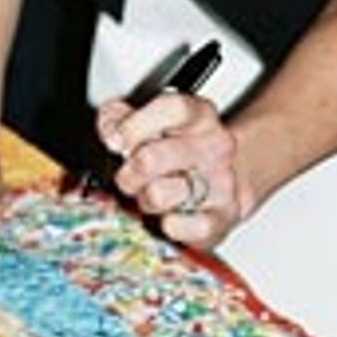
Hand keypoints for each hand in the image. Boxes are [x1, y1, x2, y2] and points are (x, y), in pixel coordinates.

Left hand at [96, 89, 247, 250]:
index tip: (115, 140)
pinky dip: (173, 226)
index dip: (135, 125)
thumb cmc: (181, 152)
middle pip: (153, 157)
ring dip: (145, 199)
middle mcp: (214, 147)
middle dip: (129, 171)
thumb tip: (109, 128)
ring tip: (151, 196)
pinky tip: (169, 218)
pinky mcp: (223, 217)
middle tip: (128, 175)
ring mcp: (222, 182)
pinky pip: (193, 226)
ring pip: (162, 194)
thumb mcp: (152, 123)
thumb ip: (120, 116)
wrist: (226, 183)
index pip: (173, 109)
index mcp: (199, 117)